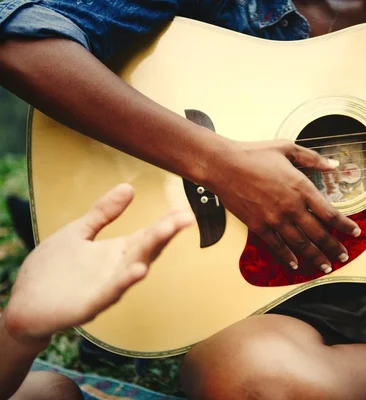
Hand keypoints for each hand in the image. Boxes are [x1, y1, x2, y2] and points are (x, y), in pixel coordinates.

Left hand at [3, 184, 193, 344]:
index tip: (184, 209)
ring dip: (151, 252)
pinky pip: (110, 293)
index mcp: (116, 252)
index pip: (148, 235)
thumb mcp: (79, 232)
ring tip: (165, 234)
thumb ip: (104, 212)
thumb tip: (129, 187)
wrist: (24, 303)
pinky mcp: (90, 305)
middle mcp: (117, 269)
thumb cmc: (52, 270)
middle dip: (165, 233)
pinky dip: (125, 282)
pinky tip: (138, 271)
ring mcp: (106, 287)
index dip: (166, 223)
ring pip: (133, 269)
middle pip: (146, 249)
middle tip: (185, 218)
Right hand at [206, 139, 360, 272]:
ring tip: (325, 266)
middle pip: (319, 234)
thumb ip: (313, 158)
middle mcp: (291, 207)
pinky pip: (277, 247)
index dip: (345, 225)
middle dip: (334, 247)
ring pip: (301, 244)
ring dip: (315, 257)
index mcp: (301, 187)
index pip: (330, 213)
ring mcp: (275, 219)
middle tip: (344, 256)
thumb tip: (334, 165)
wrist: (223, 165)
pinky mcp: (258, 226)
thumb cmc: (254, 154)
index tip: (355, 232)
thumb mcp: (288, 148)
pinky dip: (288, 257)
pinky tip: (295, 264)